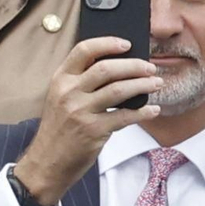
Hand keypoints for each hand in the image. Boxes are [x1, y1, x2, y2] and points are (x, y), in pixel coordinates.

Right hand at [11, 37, 162, 205]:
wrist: (47, 162)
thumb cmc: (59, 129)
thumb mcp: (60, 98)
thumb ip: (80, 81)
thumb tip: (117, 67)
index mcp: (60, 79)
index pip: (84, 50)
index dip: (108, 43)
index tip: (127, 44)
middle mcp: (69, 92)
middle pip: (107, 68)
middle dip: (134, 65)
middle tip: (150, 68)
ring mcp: (81, 111)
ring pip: (119, 90)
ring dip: (143, 85)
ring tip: (157, 84)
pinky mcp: (94, 130)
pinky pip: (125, 116)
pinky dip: (143, 112)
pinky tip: (153, 110)